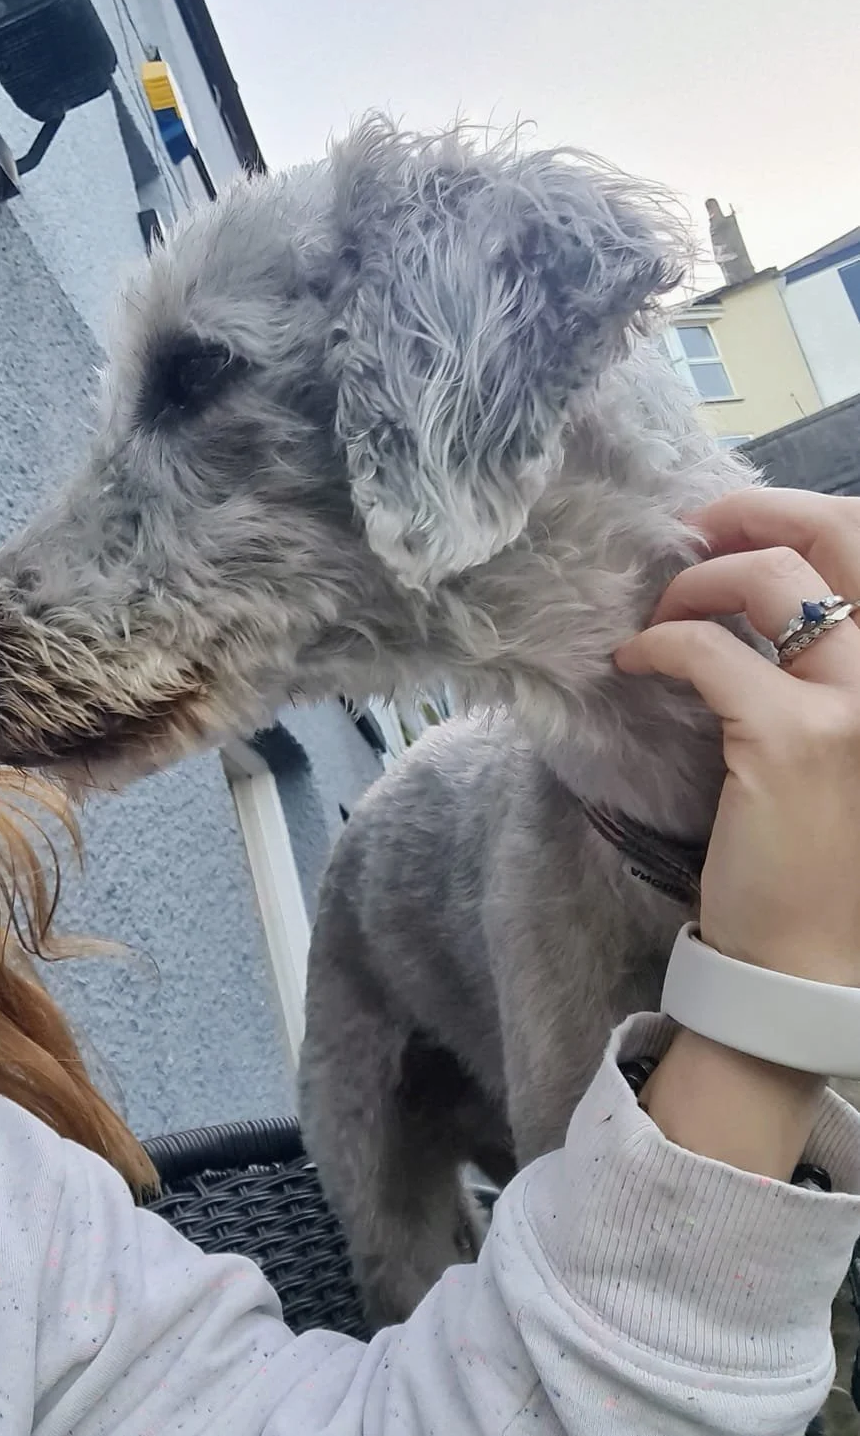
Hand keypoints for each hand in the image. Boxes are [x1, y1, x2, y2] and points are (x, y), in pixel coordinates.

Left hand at [614, 487, 859, 988]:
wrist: (808, 959)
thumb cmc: (817, 853)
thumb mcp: (840, 740)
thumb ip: (819, 667)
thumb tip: (755, 587)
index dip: (799, 516)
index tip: (731, 526)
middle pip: (842, 534)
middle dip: (752, 513)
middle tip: (690, 535)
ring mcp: (857, 704)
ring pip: (772, 579)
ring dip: (698, 581)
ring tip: (659, 615)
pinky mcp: (792, 738)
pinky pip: (707, 650)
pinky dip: (659, 644)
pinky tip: (633, 664)